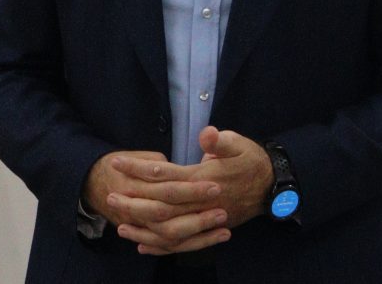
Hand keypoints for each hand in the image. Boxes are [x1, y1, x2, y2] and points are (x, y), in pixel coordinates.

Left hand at [101, 126, 275, 254]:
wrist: (271, 186)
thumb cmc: (252, 161)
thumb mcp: (239, 144)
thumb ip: (221, 141)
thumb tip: (206, 134)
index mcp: (204, 180)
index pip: (165, 175)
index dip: (139, 169)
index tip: (118, 163)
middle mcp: (201, 204)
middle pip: (161, 207)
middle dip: (133, 203)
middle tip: (109, 196)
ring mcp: (203, 219)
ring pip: (168, 230)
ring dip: (142, 228)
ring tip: (119, 224)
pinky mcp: (207, 228)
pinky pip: (180, 243)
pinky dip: (160, 246)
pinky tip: (142, 245)